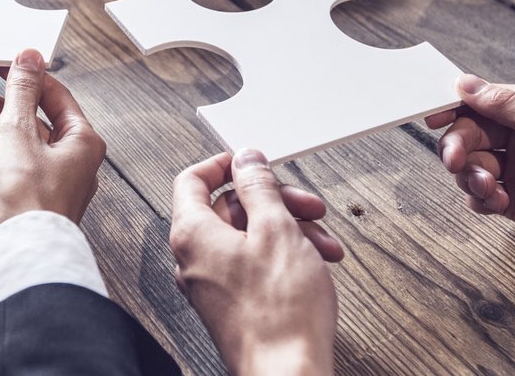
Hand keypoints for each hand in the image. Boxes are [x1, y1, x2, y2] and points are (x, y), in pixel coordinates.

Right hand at [0, 49, 106, 226]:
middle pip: (28, 121)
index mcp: (81, 140)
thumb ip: (21, 92)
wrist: (23, 254)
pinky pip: (6, 170)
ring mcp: (50, 183)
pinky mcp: (29, 201)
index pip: (52, 96)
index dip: (23, 77)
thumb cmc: (30, 198)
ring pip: (13, 146)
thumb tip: (29, 58)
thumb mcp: (19, 131)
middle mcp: (70, 161)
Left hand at [170, 151, 341, 375]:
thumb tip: (247, 160)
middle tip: (308, 205)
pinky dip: (282, 256)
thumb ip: (259, 187)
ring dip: (288, 230)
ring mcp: (211, 283)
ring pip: (247, 237)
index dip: (223, 165)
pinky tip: (315, 262)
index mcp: (192, 233)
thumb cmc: (279, 312)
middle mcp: (193, 258)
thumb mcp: (277, 229)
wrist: (287, 373)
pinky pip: (252, 264)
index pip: (192, 180)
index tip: (252, 162)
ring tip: (322, 242)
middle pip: (228, 209)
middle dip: (274, 202)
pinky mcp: (230, 303)